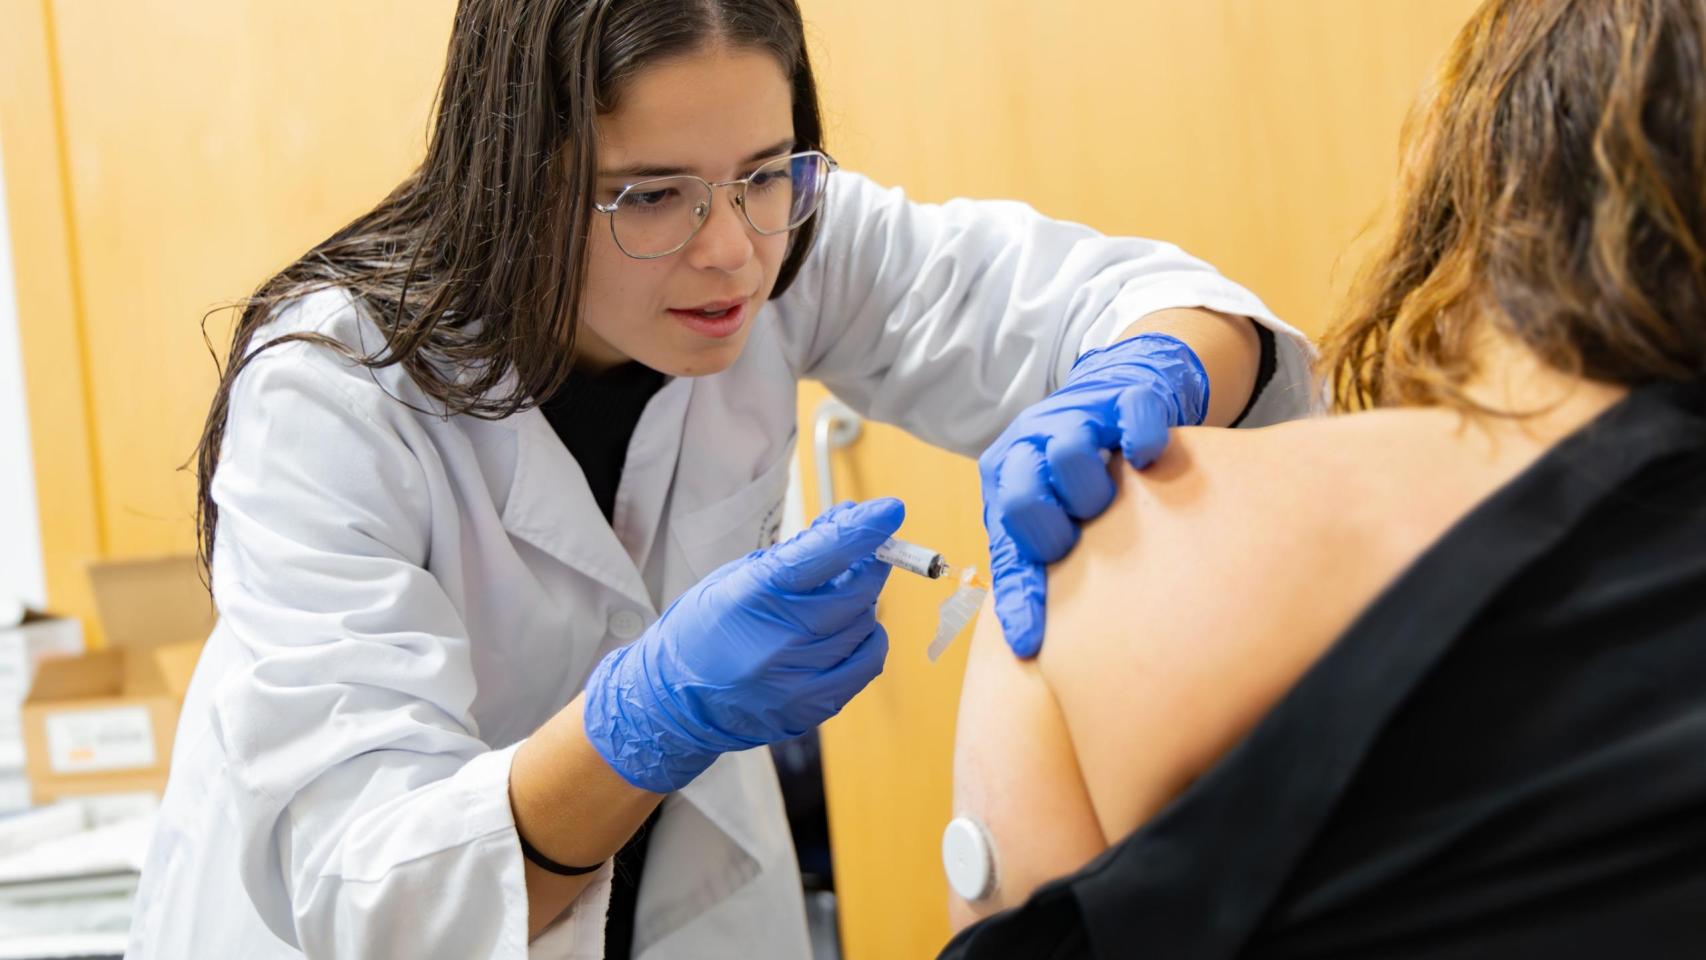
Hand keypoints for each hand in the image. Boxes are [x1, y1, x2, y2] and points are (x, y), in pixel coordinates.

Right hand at [584, 497, 903, 791]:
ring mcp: (797, 679)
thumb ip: (795, 556)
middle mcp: (779, 640)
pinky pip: (866, 665)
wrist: (670, 704)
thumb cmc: (701, 631)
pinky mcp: (810, 708)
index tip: (889, 511)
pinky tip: (849, 632)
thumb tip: (847, 526)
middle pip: (855, 592)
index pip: (823, 554)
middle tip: (862, 555)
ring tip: (833, 601)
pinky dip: (867, 641)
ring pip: (863, 625)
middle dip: (868, 565)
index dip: (863, 530)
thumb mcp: (736, 578)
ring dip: (860, 605)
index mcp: (754, 596)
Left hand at [979, 334, 1207, 657]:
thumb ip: (1041, 560)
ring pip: (1069, 454)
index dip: (1019, 597)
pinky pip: (1131, 416)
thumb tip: (1035, 643)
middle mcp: (1029, 446)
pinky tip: (1149, 458)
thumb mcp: (1051, 512)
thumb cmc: (1081, 471)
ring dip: (1090, 486)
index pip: (1006, 547)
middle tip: (1080, 539)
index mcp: (1004, 480)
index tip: (1030, 643)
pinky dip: (1141, 438)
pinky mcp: (1121, 398)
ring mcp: (1075, 417)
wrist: (1122, 389)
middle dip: (1050, 530)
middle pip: (1021, 496)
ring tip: (1114, 501)